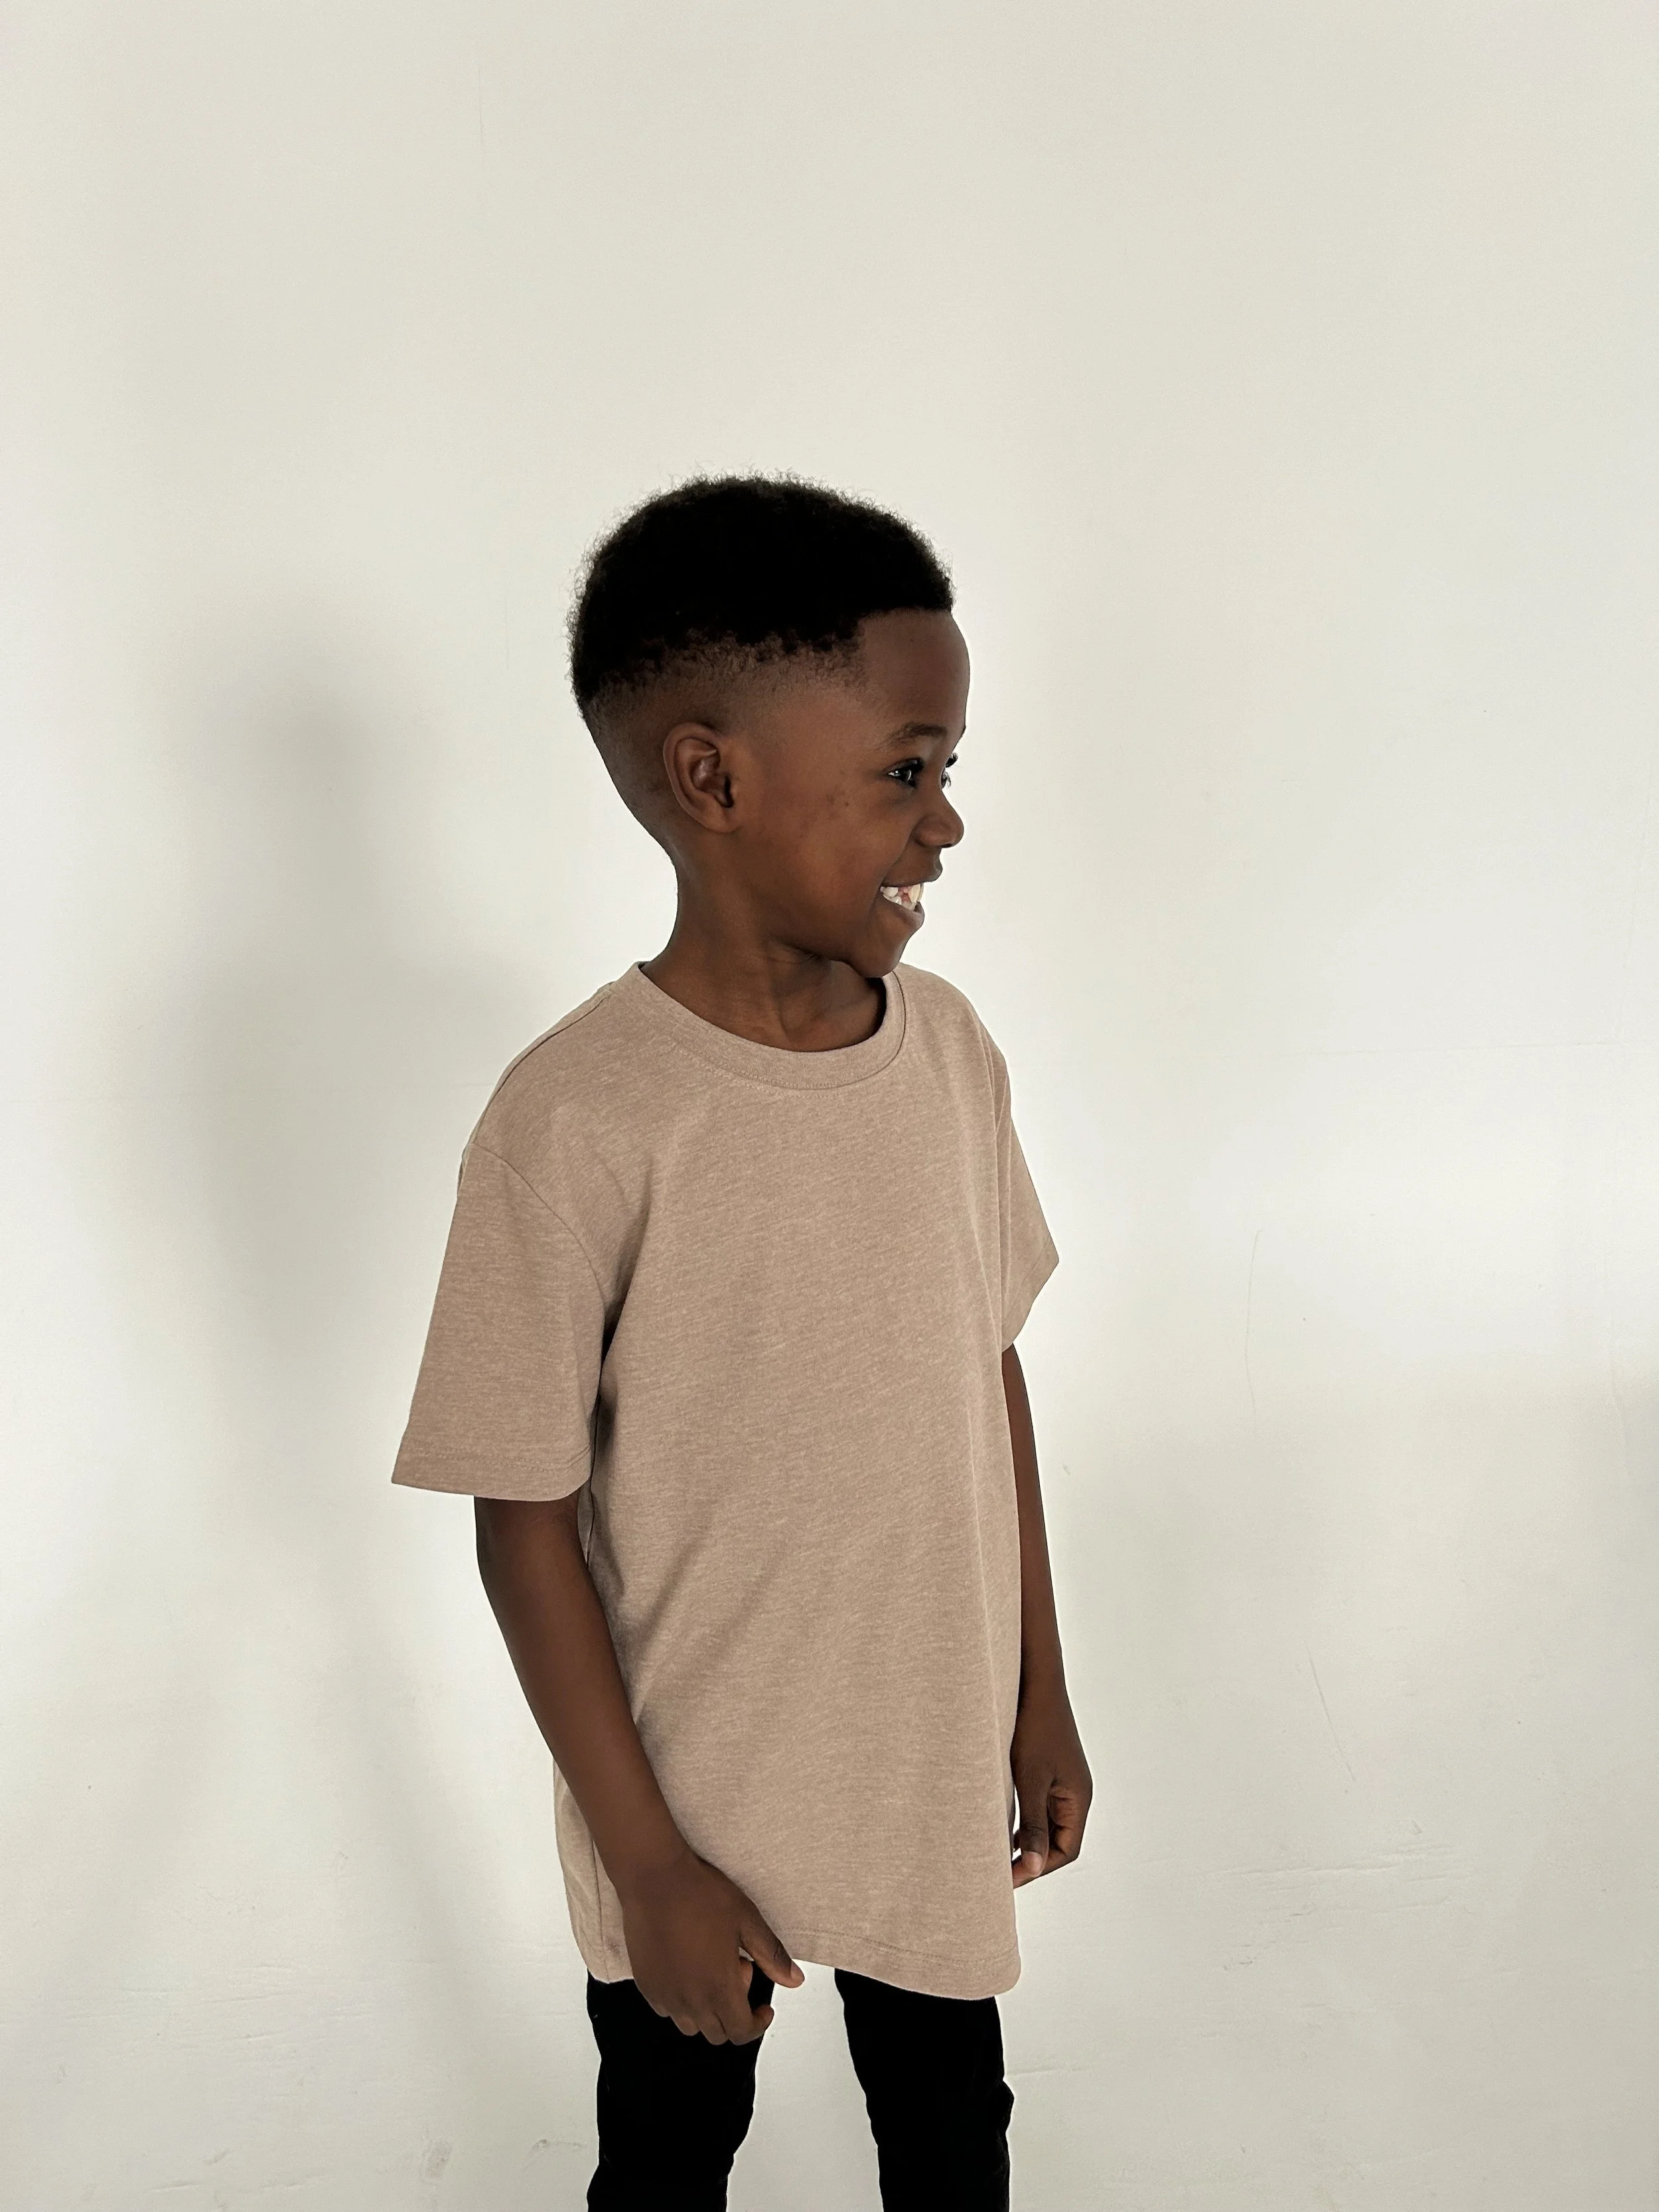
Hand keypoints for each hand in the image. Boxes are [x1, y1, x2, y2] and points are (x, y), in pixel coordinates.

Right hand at [616, 1845, 804, 2043]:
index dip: (758, 2024)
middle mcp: (690, 2000)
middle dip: (735, 2012)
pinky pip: (667, 2008)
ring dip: (707, 2009)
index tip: (762, 2009)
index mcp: (719, 1989)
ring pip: (691, 2024)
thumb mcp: (747, 1920)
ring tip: (710, 1968)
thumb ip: (772, 1955)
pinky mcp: (646, 1984)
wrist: (655, 1878)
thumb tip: (793, 1979)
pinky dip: (681, 2000)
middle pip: (718, 2033)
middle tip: (737, 1971)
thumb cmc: (699, 1895)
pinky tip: (687, 1968)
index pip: (742, 2032)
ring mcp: (664, 1995)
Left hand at [1010, 1680, 1091, 1886]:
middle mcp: (1075, 1793)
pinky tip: (998, 1823)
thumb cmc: (1034, 1728)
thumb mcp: (1030, 1780)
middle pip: (1058, 1841)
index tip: (1007, 1878)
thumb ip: (1032, 1825)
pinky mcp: (1048, 1769)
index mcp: (1079, 1798)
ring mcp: (1062, 1781)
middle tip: (997, 1871)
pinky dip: (1021, 1819)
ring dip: (1025, 1839)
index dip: (1039, 1868)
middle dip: (1032, 1858)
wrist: (1034, 1681)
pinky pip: (1038, 1805)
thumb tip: (1035, 1869)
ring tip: (994, 1853)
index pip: (1067, 1851)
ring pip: (1046, 1823)